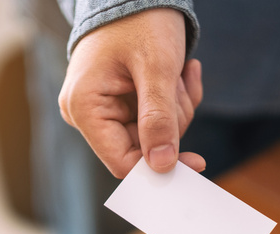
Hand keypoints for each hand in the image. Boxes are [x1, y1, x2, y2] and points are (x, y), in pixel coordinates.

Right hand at [58, 9, 203, 177]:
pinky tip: (180, 73)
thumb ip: (159, 118)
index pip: (122, 162)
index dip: (158, 167)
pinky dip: (174, 100)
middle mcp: (86, 114)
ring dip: (176, 107)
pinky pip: (155, 119)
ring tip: (178, 73)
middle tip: (179, 85)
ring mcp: (101, 110)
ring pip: (153, 135)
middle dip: (172, 121)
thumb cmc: (141, 21)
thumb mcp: (157, 68)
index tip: (196, 162)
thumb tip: (163, 165)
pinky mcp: (118, 104)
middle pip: (141, 148)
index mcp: (84, 108)